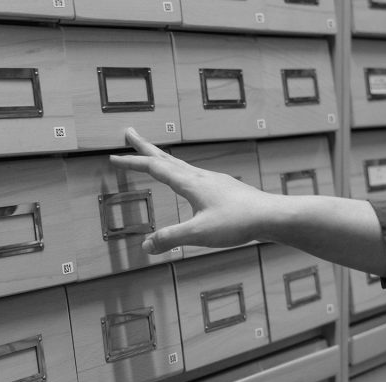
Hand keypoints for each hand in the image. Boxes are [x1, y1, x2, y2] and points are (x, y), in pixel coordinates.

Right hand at [109, 127, 280, 253]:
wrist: (272, 216)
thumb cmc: (238, 223)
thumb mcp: (199, 233)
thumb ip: (170, 239)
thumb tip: (145, 246)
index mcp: (190, 183)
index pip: (154, 167)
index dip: (132, 162)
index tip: (113, 157)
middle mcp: (199, 176)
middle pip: (165, 157)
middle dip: (144, 146)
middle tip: (129, 132)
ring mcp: (212, 180)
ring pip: (180, 164)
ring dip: (161, 157)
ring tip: (152, 155)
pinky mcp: (223, 188)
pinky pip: (193, 174)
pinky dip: (179, 170)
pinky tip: (186, 180)